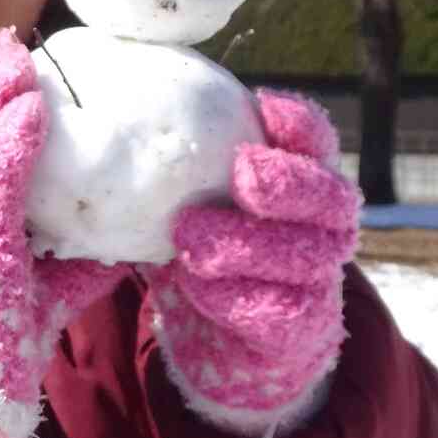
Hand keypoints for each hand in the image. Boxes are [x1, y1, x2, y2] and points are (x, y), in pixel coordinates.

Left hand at [142, 89, 359, 431]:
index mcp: (305, 181)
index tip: (261, 106)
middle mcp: (326, 227)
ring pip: (304, 256)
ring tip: (190, 235)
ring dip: (246, 243)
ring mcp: (319, 279)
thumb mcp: (192, 198)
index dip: (299, 125)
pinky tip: (195, 283)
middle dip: (289, 182)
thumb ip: (174, 167)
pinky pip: (279, 309)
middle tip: (242, 172)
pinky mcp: (301, 327)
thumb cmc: (209, 244)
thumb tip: (106, 118)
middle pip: (331, 198)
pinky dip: (233, 295)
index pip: (317, 143)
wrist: (231, 331)